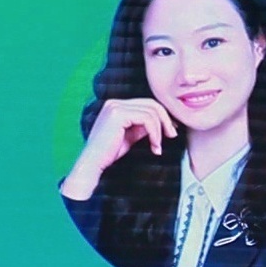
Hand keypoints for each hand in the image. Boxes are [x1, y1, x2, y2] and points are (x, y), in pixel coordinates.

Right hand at [61, 98, 176, 199]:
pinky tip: (154, 146)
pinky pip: (147, 119)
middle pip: (151, 103)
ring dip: (160, 130)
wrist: (93, 163)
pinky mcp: (119, 114)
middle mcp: (115, 102)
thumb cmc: (109, 153)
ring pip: (151, 111)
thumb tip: (162, 122)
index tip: (170, 129)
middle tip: (173, 135)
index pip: (146, 103)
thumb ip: (143, 126)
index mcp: (116, 105)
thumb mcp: (130, 136)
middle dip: (165, 119)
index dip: (162, 115)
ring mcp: (116, 107)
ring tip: (158, 146)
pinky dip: (155, 133)